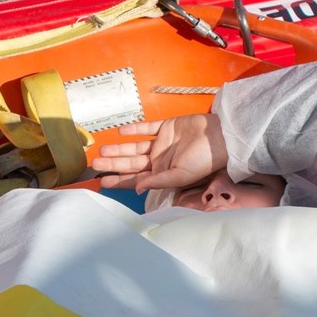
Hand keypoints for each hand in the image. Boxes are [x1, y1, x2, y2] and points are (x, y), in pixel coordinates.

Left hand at [92, 114, 227, 191]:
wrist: (221, 136)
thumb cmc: (205, 160)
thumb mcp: (182, 175)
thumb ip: (159, 182)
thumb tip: (138, 188)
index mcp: (163, 174)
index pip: (136, 179)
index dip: (119, 181)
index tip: (102, 182)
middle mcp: (160, 160)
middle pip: (131, 163)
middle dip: (113, 164)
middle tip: (95, 164)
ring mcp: (162, 143)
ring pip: (135, 147)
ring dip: (119, 148)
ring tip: (103, 150)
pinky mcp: (167, 127)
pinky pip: (147, 128)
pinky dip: (134, 129)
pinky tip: (121, 131)